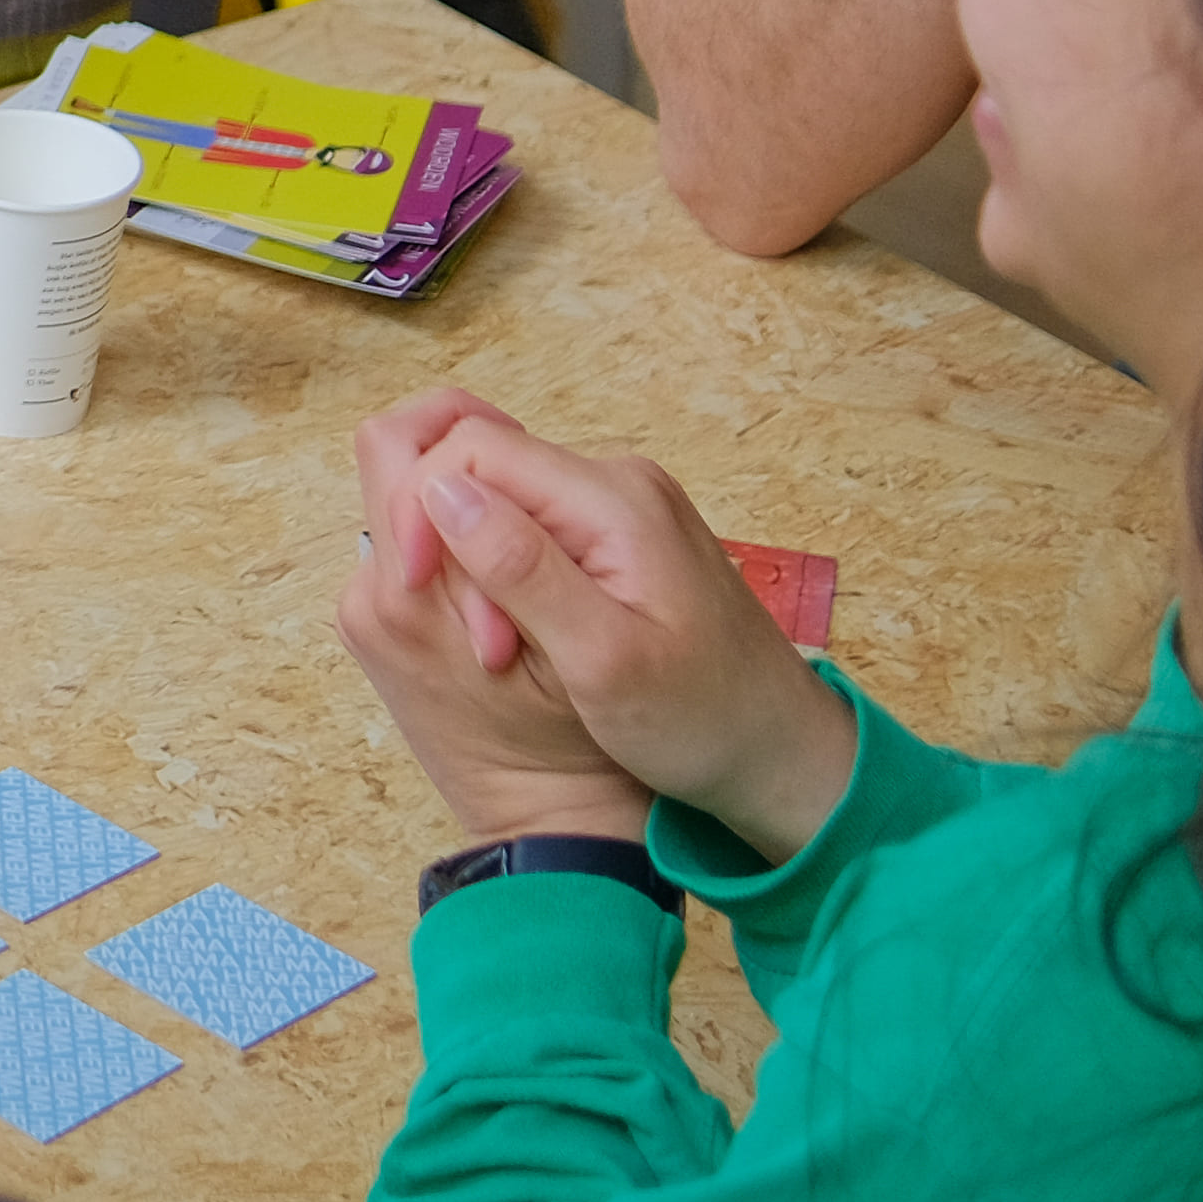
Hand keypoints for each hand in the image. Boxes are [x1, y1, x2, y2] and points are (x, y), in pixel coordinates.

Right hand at [399, 415, 858, 859]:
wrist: (784, 753)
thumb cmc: (705, 721)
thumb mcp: (603, 661)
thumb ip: (522, 570)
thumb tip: (440, 489)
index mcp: (613, 498)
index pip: (471, 448)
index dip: (422, 508)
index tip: (419, 588)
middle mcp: (616, 482)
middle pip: (482, 469)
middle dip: (449, 546)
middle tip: (484, 644)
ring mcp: (620, 508)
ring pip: (500, 502)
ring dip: (477, 570)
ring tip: (507, 652)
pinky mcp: (619, 538)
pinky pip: (532, 529)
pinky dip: (508, 580)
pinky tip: (526, 638)